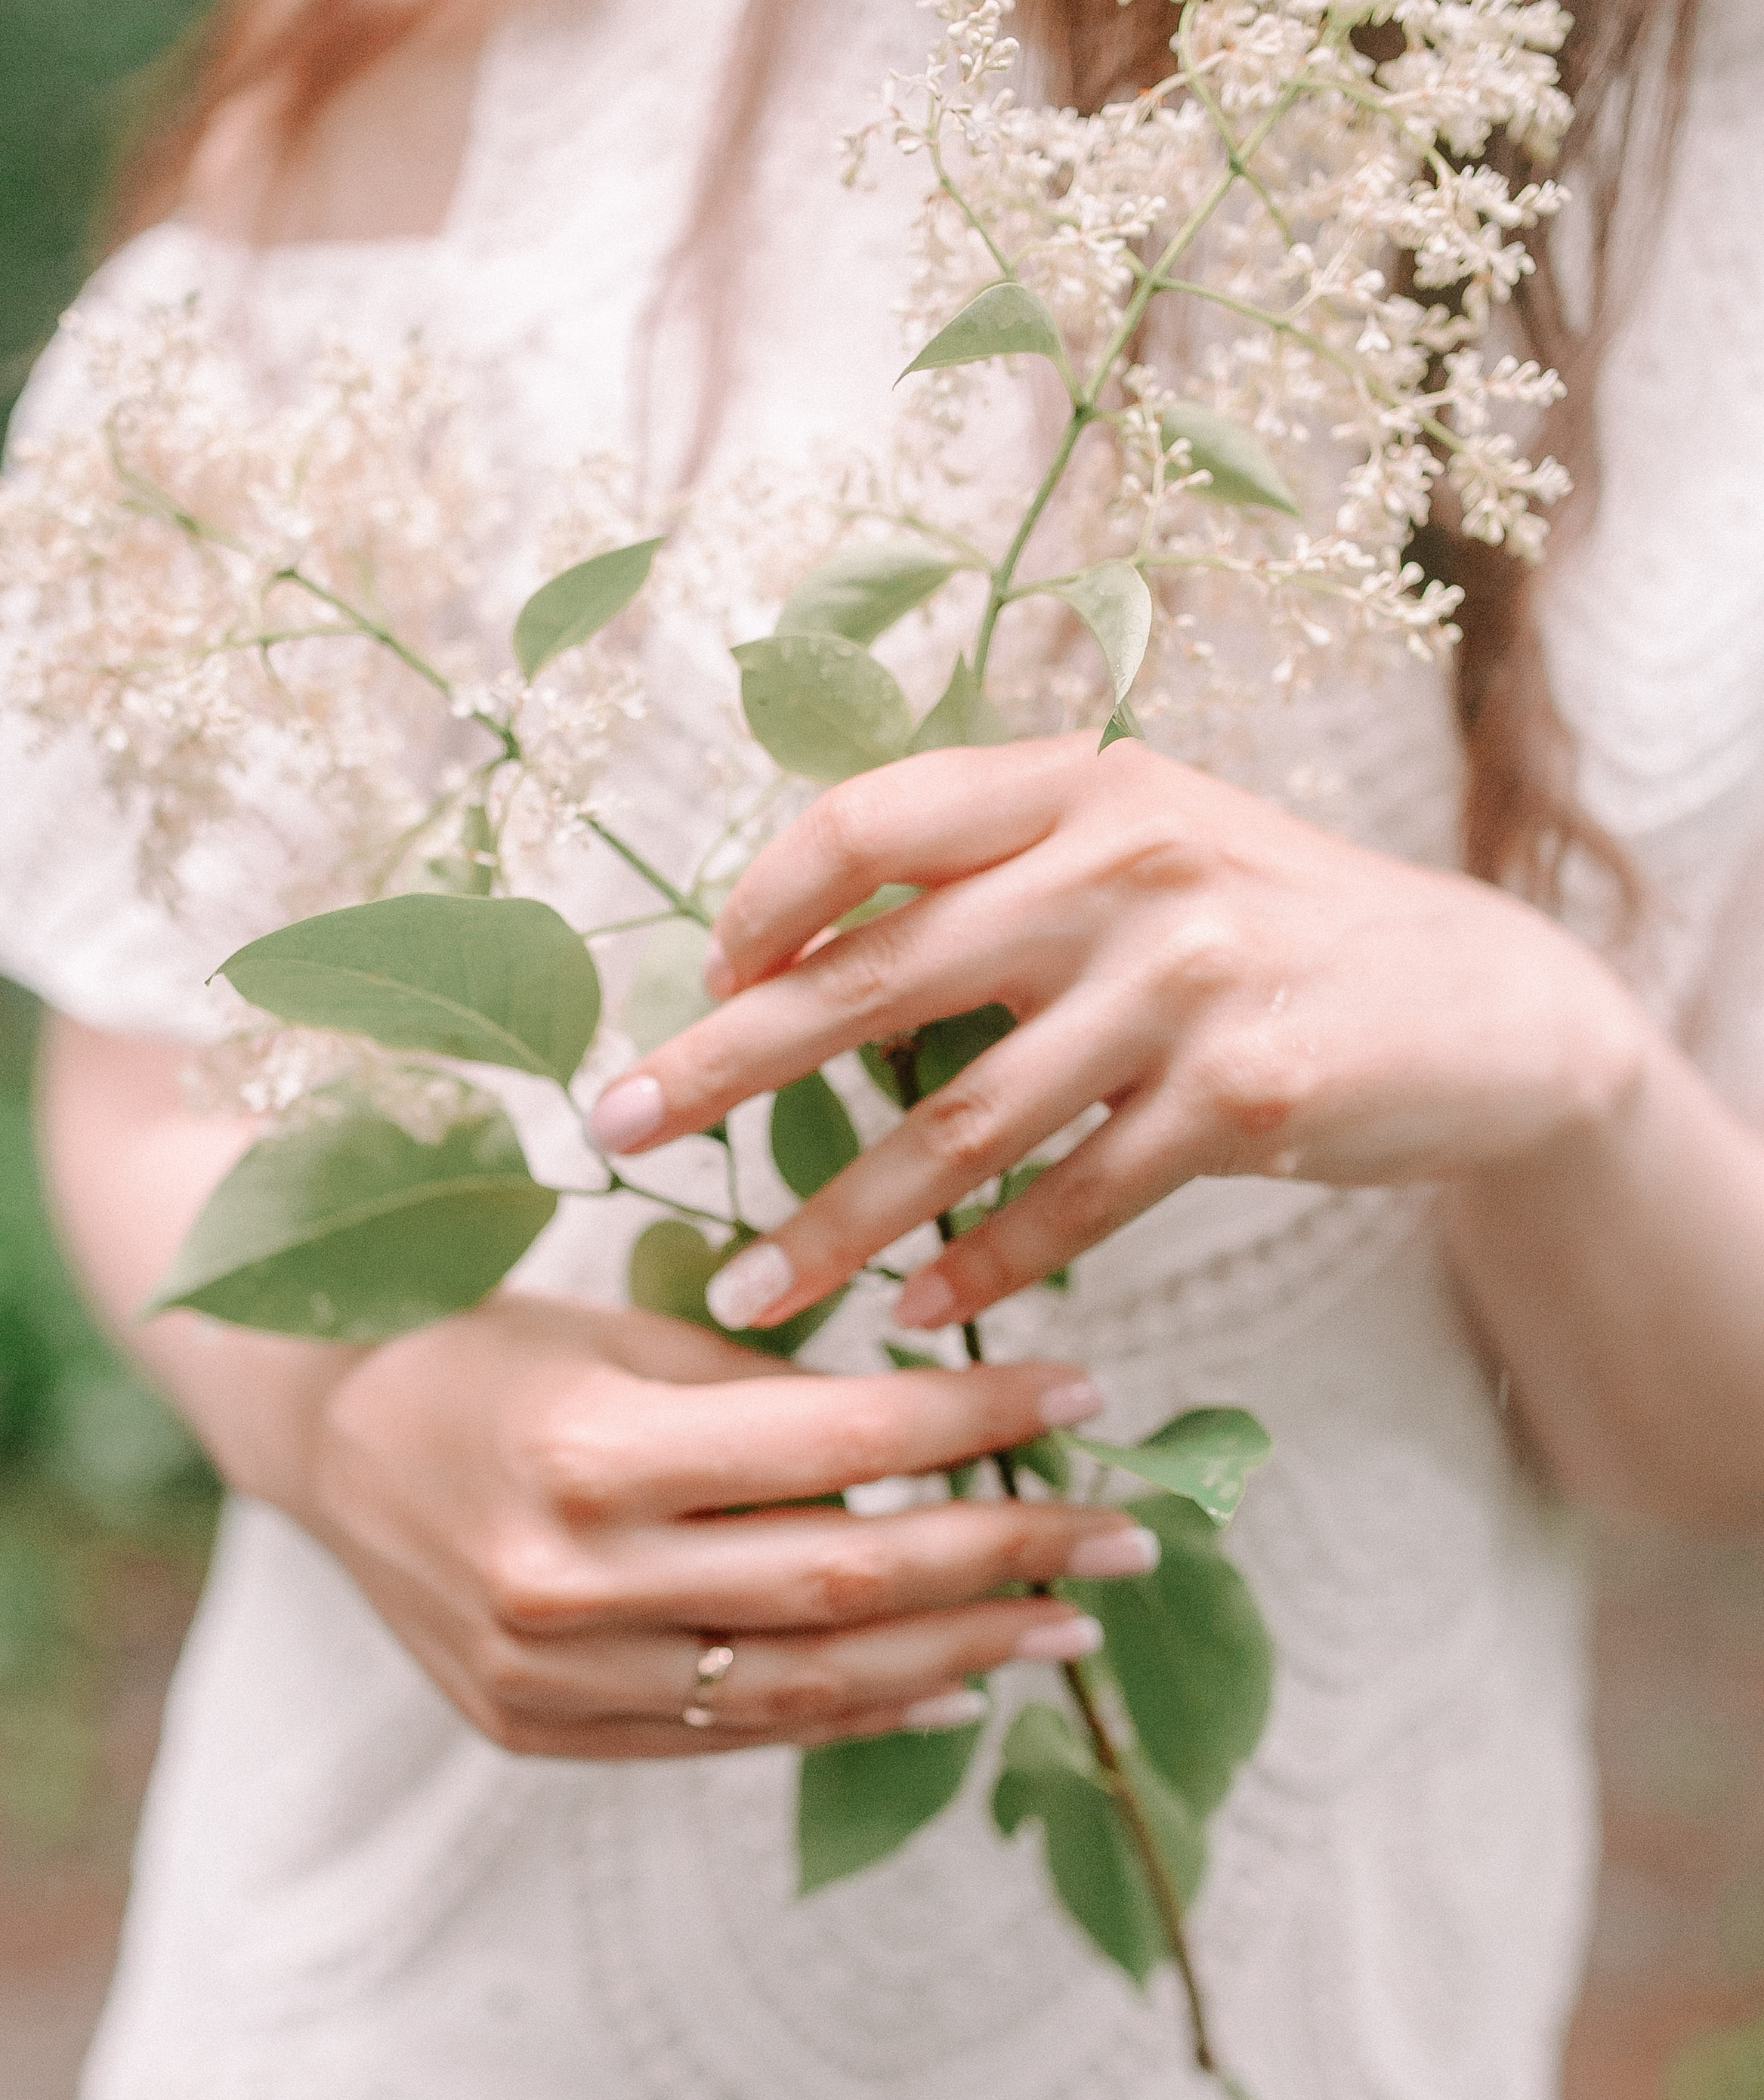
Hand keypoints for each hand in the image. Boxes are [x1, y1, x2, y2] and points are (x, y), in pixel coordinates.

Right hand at [300, 1291, 1151, 1760]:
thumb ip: (769, 1401)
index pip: (839, 1448)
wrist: (315, 1431)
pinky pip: (730, 1733)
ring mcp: (552, 1674)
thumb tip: (943, 1443)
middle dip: (1007, 1554)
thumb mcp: (620, 1337)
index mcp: (590, 1450)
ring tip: (1068, 1621)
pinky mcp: (540, 1729)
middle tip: (1126, 1530)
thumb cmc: (481, 1346)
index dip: (977, 1427)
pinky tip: (947, 1685)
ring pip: (806, 1683)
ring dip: (961, 1655)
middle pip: (846, 1581)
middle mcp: (570, 1578)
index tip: (1086, 1392)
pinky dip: (853, 1712)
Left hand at [586, 732, 1646, 1330]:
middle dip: (727, 1065)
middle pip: (875, 977)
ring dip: (838, 1218)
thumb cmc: (1273, 931)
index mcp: (1078, 782)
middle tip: (615, 1130)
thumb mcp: (1145, 850)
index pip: (869, 820)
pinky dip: (980, 1268)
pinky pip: (1070, 1200)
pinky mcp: (1243, 1096)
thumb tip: (795, 957)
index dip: (762, 900)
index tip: (698, 982)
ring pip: (962, 1122)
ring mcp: (1188, 978)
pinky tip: (910, 1317)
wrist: (1485, 1004)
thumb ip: (996, 878)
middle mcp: (1124, 860)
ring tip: (745, 1286)